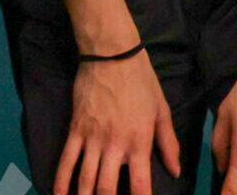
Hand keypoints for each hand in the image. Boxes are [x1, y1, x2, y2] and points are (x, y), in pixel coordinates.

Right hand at [58, 51, 180, 194]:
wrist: (111, 55)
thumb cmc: (141, 81)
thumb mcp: (162, 111)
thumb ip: (168, 143)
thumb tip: (175, 170)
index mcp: (140, 143)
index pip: (141, 186)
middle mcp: (115, 146)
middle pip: (107, 189)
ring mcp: (92, 138)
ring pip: (85, 179)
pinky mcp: (76, 129)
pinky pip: (67, 160)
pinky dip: (61, 180)